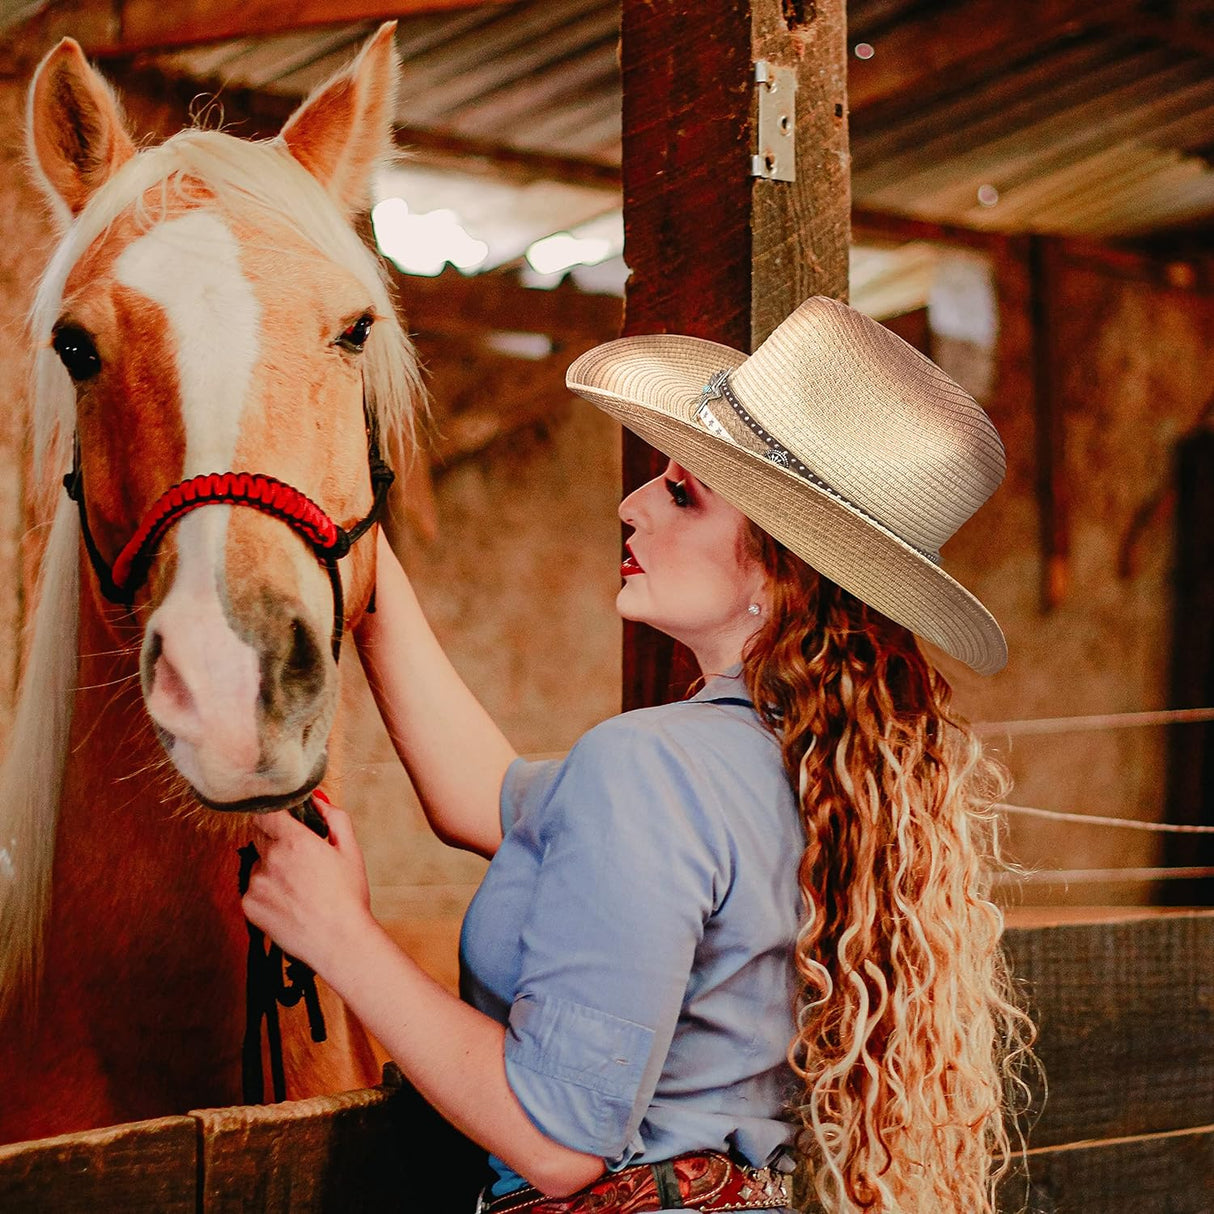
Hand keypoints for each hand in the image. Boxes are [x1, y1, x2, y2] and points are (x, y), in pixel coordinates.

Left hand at [241, 793, 374, 972]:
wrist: (338, 941)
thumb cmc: (348, 897)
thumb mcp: (350, 850)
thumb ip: (334, 818)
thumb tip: (318, 802)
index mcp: (294, 841)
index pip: (266, 813)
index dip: (275, 815)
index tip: (284, 820)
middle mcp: (269, 859)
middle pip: (260, 836)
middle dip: (276, 841)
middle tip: (300, 858)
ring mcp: (256, 884)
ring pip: (257, 864)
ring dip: (271, 868)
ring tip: (298, 887)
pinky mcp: (249, 906)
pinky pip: (253, 888)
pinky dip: (267, 891)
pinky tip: (289, 902)